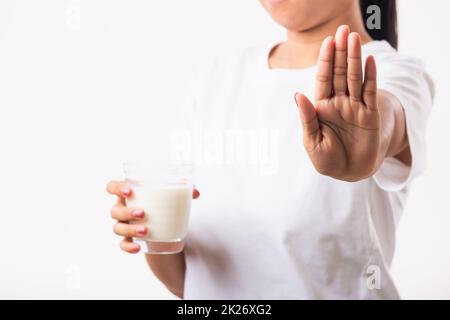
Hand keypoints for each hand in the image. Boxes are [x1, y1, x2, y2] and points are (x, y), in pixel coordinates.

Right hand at [107, 181, 199, 252]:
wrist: (160, 221)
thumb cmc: (161, 201)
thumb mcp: (170, 194)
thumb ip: (182, 190)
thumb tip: (195, 192)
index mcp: (128, 192)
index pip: (112, 187)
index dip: (117, 188)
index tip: (129, 192)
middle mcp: (121, 207)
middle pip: (115, 210)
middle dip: (127, 212)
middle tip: (143, 213)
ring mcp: (123, 223)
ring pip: (117, 228)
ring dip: (130, 229)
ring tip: (146, 231)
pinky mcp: (128, 238)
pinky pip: (123, 244)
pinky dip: (128, 246)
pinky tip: (138, 248)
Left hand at [294, 25, 379, 181]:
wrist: (348, 173)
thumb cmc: (326, 159)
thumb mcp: (312, 141)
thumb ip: (307, 118)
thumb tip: (297, 94)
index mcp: (321, 107)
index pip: (323, 79)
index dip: (325, 60)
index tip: (327, 42)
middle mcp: (338, 102)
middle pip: (339, 73)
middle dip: (340, 52)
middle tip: (343, 30)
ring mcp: (355, 107)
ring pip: (355, 78)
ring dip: (355, 59)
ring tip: (354, 39)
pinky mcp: (370, 115)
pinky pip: (370, 92)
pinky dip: (370, 77)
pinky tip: (370, 61)